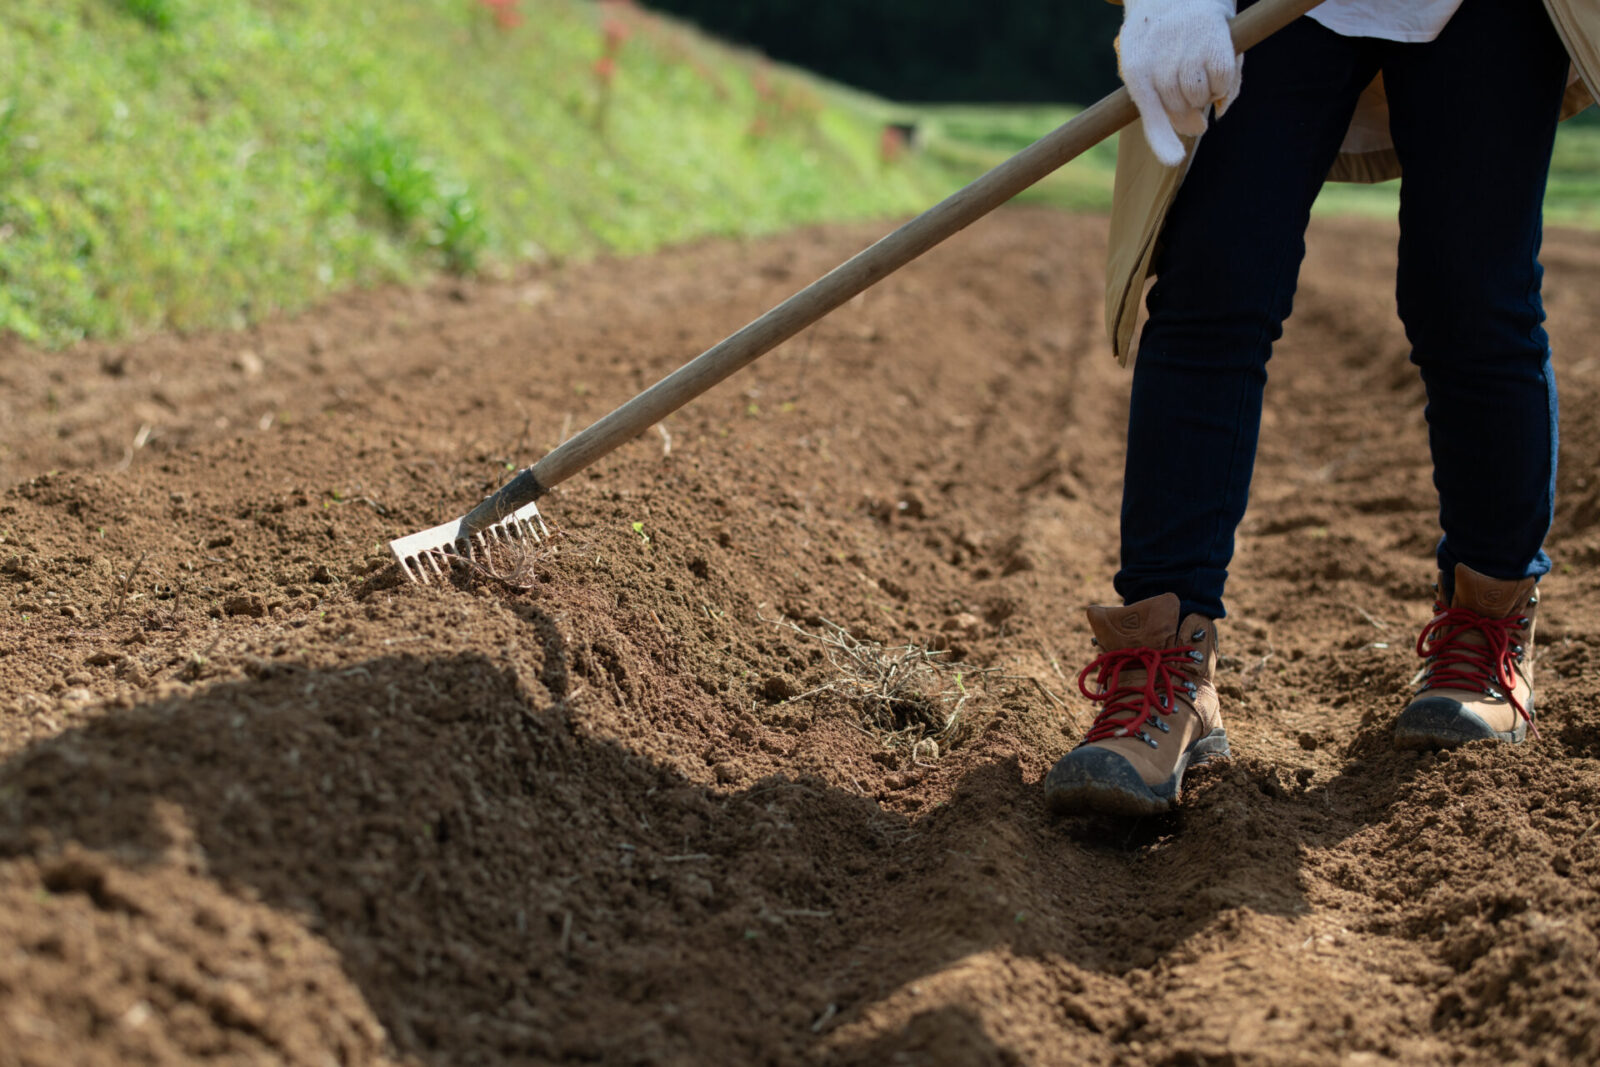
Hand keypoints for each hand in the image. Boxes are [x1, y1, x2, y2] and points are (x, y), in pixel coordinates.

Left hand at [1117, 0, 1241, 165]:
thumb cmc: (1158, 41)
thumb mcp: (1144, 65)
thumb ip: (1164, 104)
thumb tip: (1213, 119)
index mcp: (1136, 69)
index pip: (1150, 111)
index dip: (1162, 139)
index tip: (1173, 160)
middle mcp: (1161, 59)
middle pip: (1179, 110)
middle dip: (1187, 112)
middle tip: (1187, 93)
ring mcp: (1188, 49)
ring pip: (1200, 98)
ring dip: (1205, 96)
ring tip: (1199, 75)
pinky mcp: (1215, 41)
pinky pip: (1222, 82)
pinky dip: (1223, 86)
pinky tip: (1216, 72)